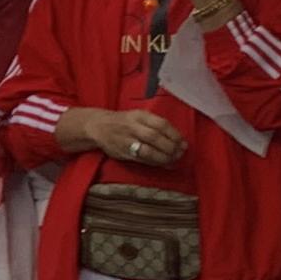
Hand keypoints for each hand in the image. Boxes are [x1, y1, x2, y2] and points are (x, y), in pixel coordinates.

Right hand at [71, 107, 187, 170]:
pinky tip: (162, 164)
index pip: (161, 124)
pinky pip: (141, 159)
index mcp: (139, 115)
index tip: (183, 143)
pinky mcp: (122, 152)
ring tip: (172, 160)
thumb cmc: (123, 122)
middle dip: (170, 147)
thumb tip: (180, 144)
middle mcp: (132, 126)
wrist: (97, 126)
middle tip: (179, 153)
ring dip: (163, 157)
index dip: (175, 135)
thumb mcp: (139, 117)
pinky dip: (154, 162)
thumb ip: (157, 127)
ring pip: (148, 150)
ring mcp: (126, 140)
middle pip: (155, 137)